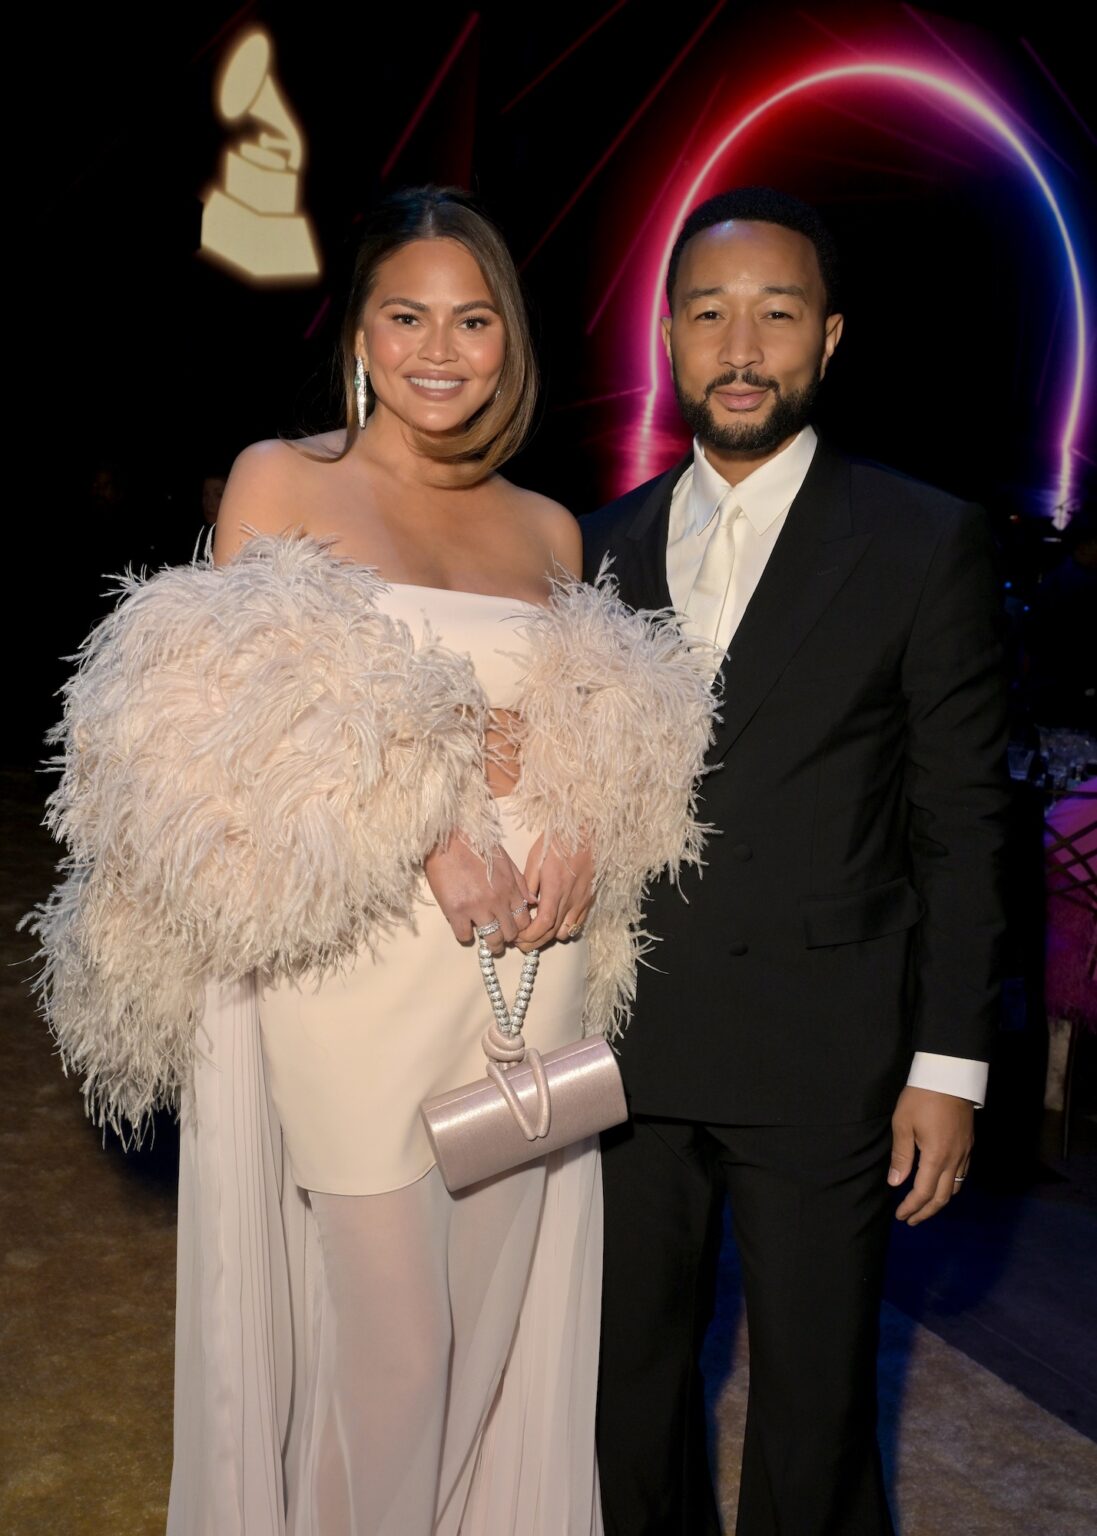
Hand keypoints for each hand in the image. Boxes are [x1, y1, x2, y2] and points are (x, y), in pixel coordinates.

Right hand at [423, 837, 532, 956]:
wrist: (446, 839)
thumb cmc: (476, 846)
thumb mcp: (505, 860)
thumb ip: (520, 883)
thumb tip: (532, 902)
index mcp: (510, 888)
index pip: (524, 920)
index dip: (520, 928)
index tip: (513, 928)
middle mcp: (497, 900)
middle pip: (510, 933)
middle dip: (507, 938)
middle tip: (500, 937)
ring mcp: (476, 907)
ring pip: (492, 940)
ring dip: (491, 943)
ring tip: (487, 940)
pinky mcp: (455, 911)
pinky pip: (465, 936)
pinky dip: (465, 936)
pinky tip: (464, 927)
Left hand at [518, 834, 593, 951]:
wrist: (586, 831)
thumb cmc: (558, 841)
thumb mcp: (536, 858)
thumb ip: (529, 885)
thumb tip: (524, 905)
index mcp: (555, 889)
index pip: (542, 924)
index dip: (529, 937)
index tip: (517, 939)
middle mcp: (570, 899)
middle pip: (552, 933)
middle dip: (534, 943)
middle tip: (520, 944)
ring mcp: (582, 901)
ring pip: (565, 932)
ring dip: (549, 937)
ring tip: (537, 932)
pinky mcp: (589, 899)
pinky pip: (578, 924)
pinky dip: (564, 929)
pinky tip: (554, 924)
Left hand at [888, 1085, 973, 1224]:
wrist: (949, 1075)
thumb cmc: (921, 1097)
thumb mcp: (903, 1123)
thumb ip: (901, 1155)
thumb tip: (896, 1182)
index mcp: (936, 1157)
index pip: (923, 1193)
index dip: (911, 1207)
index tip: (900, 1215)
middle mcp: (954, 1159)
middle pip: (942, 1197)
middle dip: (926, 1212)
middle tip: (912, 1220)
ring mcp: (965, 1152)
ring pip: (955, 1188)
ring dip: (939, 1201)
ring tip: (925, 1207)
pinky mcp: (969, 1145)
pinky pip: (962, 1174)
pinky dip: (950, 1186)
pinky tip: (940, 1184)